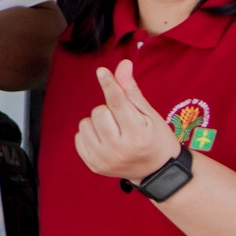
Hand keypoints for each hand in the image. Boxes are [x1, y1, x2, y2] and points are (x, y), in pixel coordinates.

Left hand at [74, 60, 178, 183]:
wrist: (156, 171)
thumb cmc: (155, 138)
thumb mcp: (150, 114)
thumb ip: (131, 91)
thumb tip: (123, 65)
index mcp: (138, 134)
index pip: (118, 103)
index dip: (109, 84)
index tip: (101, 71)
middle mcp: (119, 149)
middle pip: (98, 112)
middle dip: (108, 110)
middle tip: (122, 120)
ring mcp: (104, 159)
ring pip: (85, 123)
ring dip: (97, 122)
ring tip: (114, 130)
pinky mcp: (93, 165)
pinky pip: (78, 137)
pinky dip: (89, 134)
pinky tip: (105, 139)